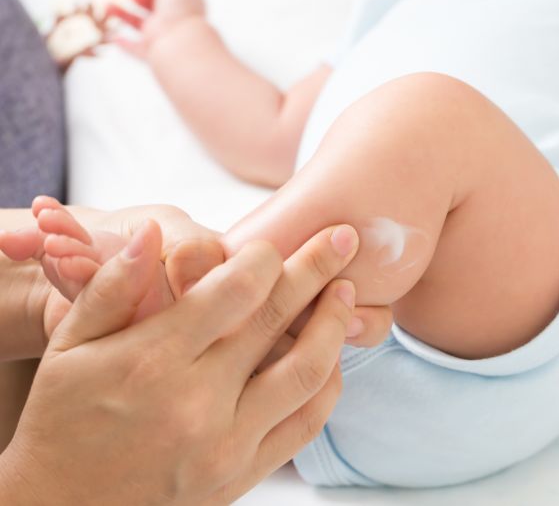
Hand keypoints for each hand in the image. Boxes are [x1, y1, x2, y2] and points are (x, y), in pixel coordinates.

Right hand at [0, 224, 358, 504]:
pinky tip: (330, 354)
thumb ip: (114, 287)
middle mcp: (198, 403)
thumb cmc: (64, 420)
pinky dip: (327, 383)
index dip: (266, 257)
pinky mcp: (244, 474)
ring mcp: (227, 444)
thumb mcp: (70, 347)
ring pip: (307, 372)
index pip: (235, 291)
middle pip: (277, 320)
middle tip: (344, 239)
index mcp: (153, 361)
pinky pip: (306, 424)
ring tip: (345, 292)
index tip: (276, 241)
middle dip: (317, 269)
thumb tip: (155, 234)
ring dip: (334, 324)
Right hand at [108, 0, 205, 57]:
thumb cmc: (179, 9)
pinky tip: (114, 38)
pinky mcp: (151, 53)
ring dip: (123, 15)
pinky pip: (136, 49)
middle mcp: (174, 21)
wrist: (178, 41)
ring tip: (107, 6)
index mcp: (183, 4)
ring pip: (140, 25)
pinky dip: (125, 44)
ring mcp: (162, 38)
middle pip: (153, 7)